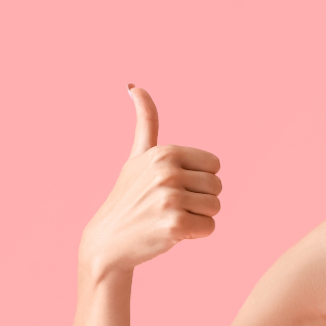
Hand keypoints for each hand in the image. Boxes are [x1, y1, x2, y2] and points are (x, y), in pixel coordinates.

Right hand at [78, 85, 223, 279]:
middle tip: (171, 206)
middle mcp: (167, 171)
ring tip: (170, 218)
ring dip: (198, 217)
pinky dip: (195, 235)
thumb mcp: (137, 155)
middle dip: (200, 200)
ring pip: (216, 208)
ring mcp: (169, 198)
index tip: (175, 187)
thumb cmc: (128, 197)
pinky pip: (209, 228)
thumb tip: (133, 85)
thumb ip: (145, 121)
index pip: (214, 165)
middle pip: (218, 187)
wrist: (107, 241)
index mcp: (165, 152)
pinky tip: (171, 233)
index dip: (199, 180)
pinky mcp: (174, 225)